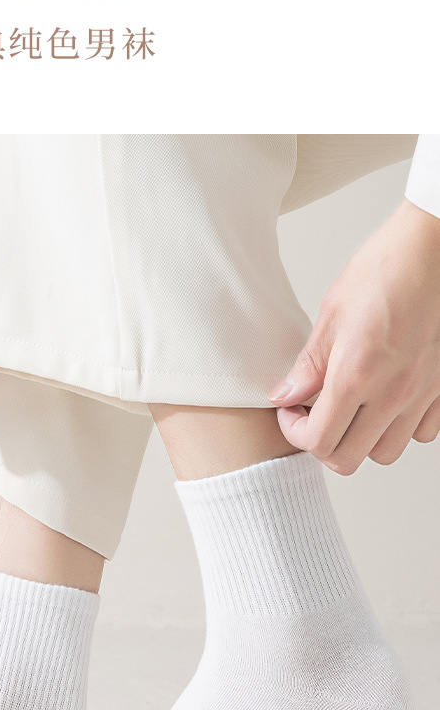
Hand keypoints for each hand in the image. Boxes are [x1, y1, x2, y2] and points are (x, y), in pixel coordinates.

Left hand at [269, 197, 439, 473]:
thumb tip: (285, 395)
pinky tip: (388, 401)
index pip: (318, 442)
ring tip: (352, 409)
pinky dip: (401, 427)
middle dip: (323, 444)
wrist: (433, 249)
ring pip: (386, 452)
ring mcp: (423, 394)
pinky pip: (421, 432)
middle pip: (349, 459)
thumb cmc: (385, 270)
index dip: (295, 433)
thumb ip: (309, 366)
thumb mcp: (332, 314)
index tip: (290, 411)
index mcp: (357, 376)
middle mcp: (393, 394)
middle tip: (314, 415)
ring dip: (362, 440)